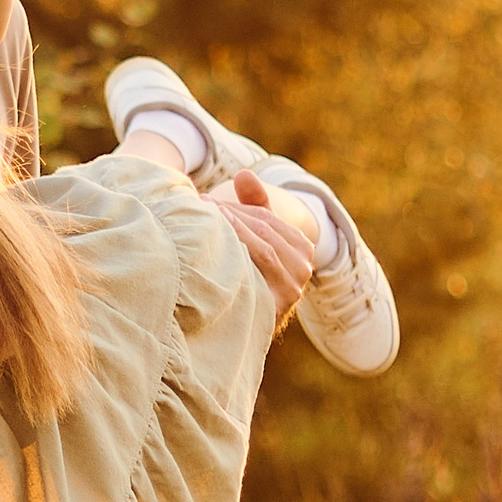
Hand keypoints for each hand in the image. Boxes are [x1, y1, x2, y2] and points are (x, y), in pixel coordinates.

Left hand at [211, 169, 314, 329]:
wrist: (243, 328)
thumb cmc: (248, 275)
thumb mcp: (256, 237)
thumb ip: (254, 204)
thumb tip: (244, 174)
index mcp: (301, 246)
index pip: (265, 216)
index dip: (234, 206)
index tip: (204, 200)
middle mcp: (304, 266)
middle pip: (263, 229)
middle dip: (229, 215)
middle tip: (197, 207)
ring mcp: (295, 286)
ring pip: (262, 246)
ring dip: (231, 229)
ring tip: (202, 220)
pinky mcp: (281, 302)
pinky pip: (259, 265)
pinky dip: (237, 250)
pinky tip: (213, 247)